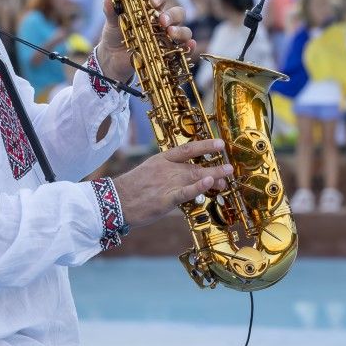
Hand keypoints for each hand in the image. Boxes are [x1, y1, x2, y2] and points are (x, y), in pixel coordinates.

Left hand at [97, 0, 193, 82]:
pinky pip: (184, 47)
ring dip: (181, 30)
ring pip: (184, 29)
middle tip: (162, 21)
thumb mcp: (112, 22)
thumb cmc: (115, 34)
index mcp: (150, 8)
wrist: (112, 58)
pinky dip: (189, 45)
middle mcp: (162, 20)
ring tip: (170, 33)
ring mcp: (167, 36)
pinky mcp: (169, 51)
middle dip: (171, 15)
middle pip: (177, 12)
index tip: (153, 2)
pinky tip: (189, 45)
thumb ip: (111, 10)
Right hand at [112, 139, 232, 227]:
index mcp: (161, 160)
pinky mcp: (166, 198)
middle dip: (214, 167)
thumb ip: (167, 175)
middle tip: (230, 167)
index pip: (187, 149)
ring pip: (195, 176)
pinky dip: (198, 187)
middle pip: (195, 165)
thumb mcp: (148, 174)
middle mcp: (166, 169)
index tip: (220, 143)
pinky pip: (186, 192)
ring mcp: (167, 183)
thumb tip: (184, 180)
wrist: (115, 201)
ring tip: (227, 176)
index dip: (205, 145)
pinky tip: (209, 183)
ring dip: (214, 175)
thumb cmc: (131, 190)